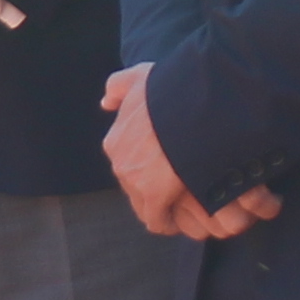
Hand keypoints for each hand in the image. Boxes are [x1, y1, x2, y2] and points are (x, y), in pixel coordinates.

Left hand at [98, 64, 275, 242]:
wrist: (193, 103)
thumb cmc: (171, 88)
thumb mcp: (141, 77)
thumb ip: (120, 86)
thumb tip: (105, 103)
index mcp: (116, 140)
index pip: (128, 162)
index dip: (148, 166)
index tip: (166, 166)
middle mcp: (121, 162)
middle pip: (135, 185)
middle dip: (154, 186)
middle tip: (180, 185)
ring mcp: (135, 182)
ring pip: (145, 204)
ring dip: (163, 206)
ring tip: (185, 205)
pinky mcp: (155, 198)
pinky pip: (159, 221)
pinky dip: (171, 222)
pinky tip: (187, 220)